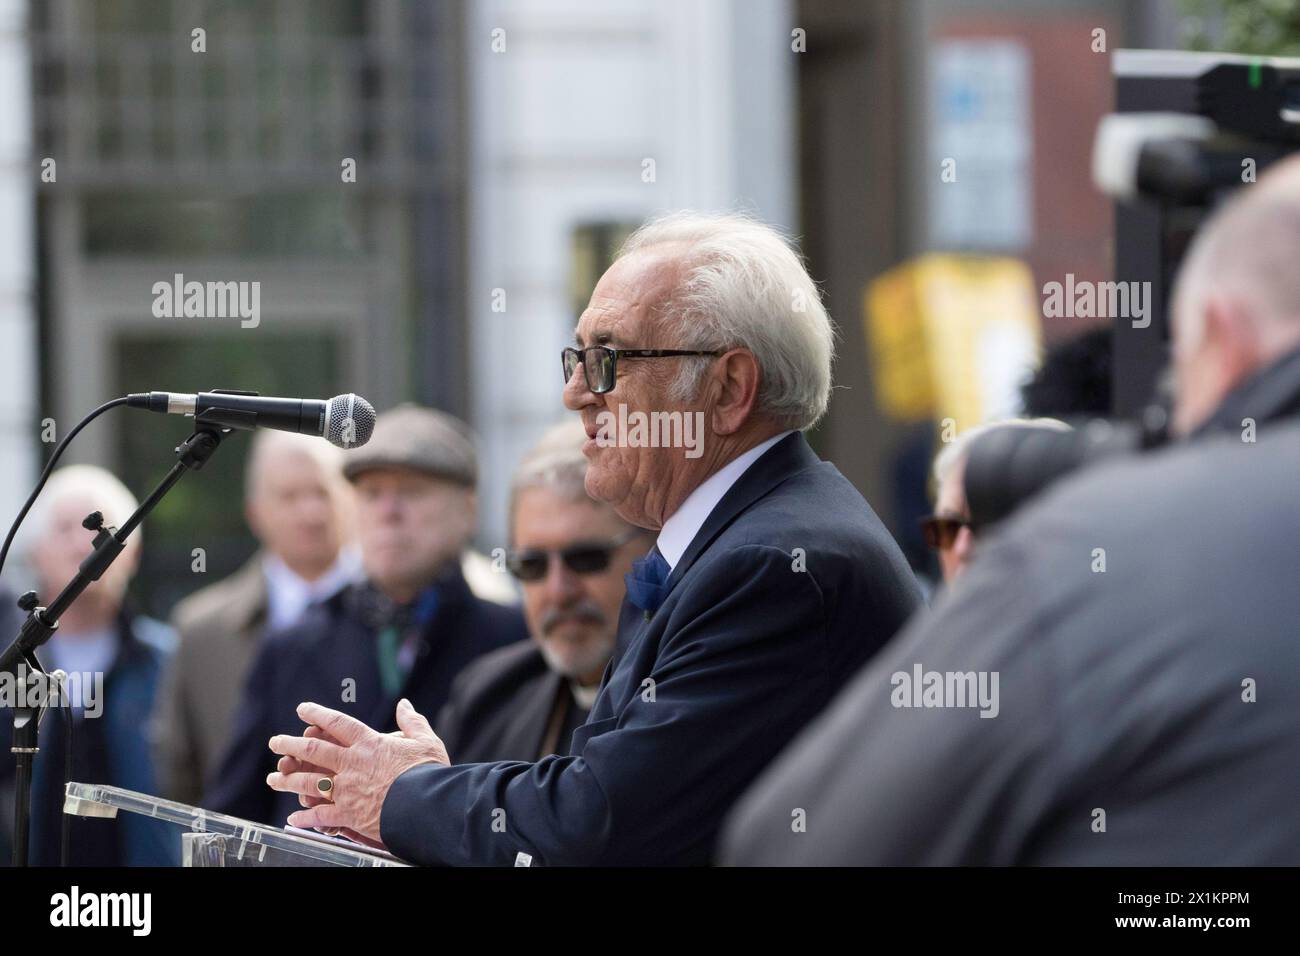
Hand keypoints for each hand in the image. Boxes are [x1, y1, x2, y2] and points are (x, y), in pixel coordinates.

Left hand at [266, 699, 448, 844]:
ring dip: (288, 780)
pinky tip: (292, 819)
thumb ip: (411, 721)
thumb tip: (404, 704)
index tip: (302, 709)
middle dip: (290, 745)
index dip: (318, 714)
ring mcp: (347, 790)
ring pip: (308, 782)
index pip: (337, 724)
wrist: (427, 806)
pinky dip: (305, 818)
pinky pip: (320, 815)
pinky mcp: (348, 815)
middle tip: (275, 742)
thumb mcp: (425, 740)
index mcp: (369, 744)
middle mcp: (352, 764)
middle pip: (313, 751)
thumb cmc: (429, 773)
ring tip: (273, 779)